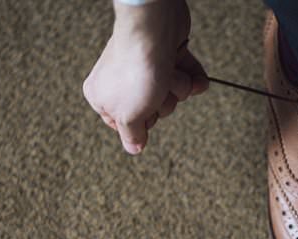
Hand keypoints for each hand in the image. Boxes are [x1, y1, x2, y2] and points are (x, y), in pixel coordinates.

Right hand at [82, 0, 208, 153]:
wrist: (155, 30)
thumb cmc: (136, 72)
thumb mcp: (128, 115)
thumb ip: (131, 134)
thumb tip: (134, 148)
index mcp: (102, 95)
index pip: (127, 125)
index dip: (141, 122)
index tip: (142, 111)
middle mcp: (122, 81)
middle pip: (153, 110)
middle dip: (163, 103)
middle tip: (155, 90)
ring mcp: (146, 68)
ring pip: (171, 94)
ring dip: (177, 88)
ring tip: (168, 74)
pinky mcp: (167, 56)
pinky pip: (185, 77)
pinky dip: (193, 79)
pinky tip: (195, 79)